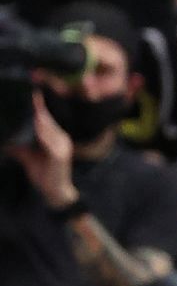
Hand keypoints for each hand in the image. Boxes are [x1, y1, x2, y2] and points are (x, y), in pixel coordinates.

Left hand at [6, 91, 75, 205]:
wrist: (54, 192)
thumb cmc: (44, 174)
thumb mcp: (28, 158)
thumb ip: (18, 148)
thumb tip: (5, 143)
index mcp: (54, 137)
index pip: (45, 119)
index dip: (39, 106)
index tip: (33, 92)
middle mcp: (60, 139)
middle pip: (48, 121)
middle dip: (39, 108)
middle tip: (32, 94)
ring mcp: (61, 147)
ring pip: (49, 129)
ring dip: (41, 118)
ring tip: (33, 107)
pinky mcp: (60, 156)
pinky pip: (50, 141)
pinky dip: (44, 132)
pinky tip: (38, 125)